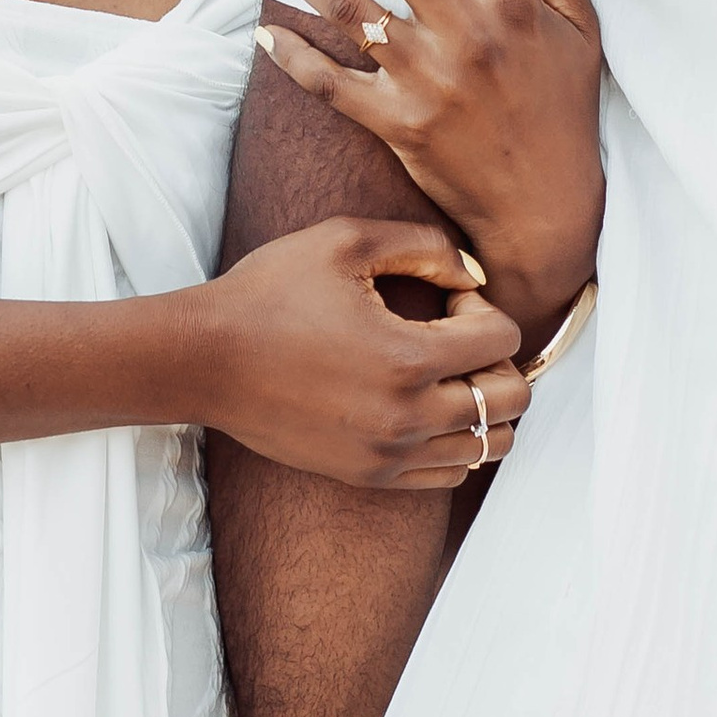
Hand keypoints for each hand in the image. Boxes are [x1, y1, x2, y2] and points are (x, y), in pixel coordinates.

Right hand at [186, 217, 529, 488]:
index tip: (447, 300)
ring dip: (485, 404)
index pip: (504, 340)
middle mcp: (406, 417)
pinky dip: (457, 440)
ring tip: (445, 373)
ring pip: (489, 445)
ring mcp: (389, 453)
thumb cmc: (269, 292)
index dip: (484, 309)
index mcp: (407, 359)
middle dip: (499, 360)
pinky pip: (450, 473)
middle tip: (455, 337)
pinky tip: (423, 404)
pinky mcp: (369, 474)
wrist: (204, 360)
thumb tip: (473, 275)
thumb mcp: (345, 241)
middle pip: (511, 401)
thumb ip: (424, 246)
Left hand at [258, 0, 604, 353]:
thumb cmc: (565, 110)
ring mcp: (428, 80)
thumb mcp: (580, 29)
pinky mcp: (397, 124)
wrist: (547, 211)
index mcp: (511, 1)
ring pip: (349, 8)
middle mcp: (466, 31)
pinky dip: (291, 56)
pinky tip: (263, 31)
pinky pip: (330, 82)